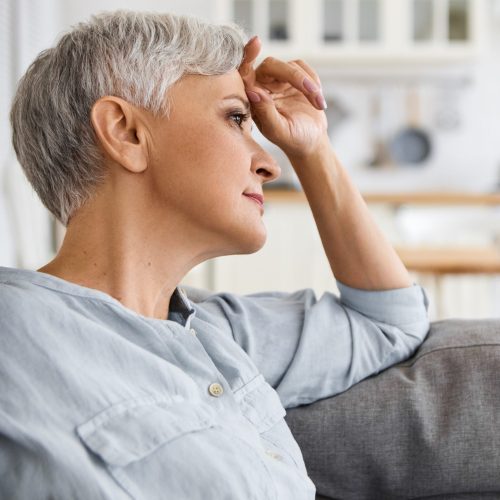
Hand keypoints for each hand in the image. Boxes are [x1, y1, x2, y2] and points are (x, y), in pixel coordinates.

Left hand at [238, 36, 328, 159]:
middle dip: (295, 77)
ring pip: (290, 66)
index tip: (256, 42)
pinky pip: (303, 67)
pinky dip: (314, 81)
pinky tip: (317, 100)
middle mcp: (262, 86)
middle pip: (272, 65)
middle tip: (313, 92)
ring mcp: (278, 80)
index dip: (247, 56)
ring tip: (318, 104)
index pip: (244, 73)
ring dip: (308, 84)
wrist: (310, 141)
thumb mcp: (279, 131)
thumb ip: (265, 112)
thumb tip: (254, 91)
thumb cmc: (293, 140)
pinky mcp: (293, 77)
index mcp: (253, 100)